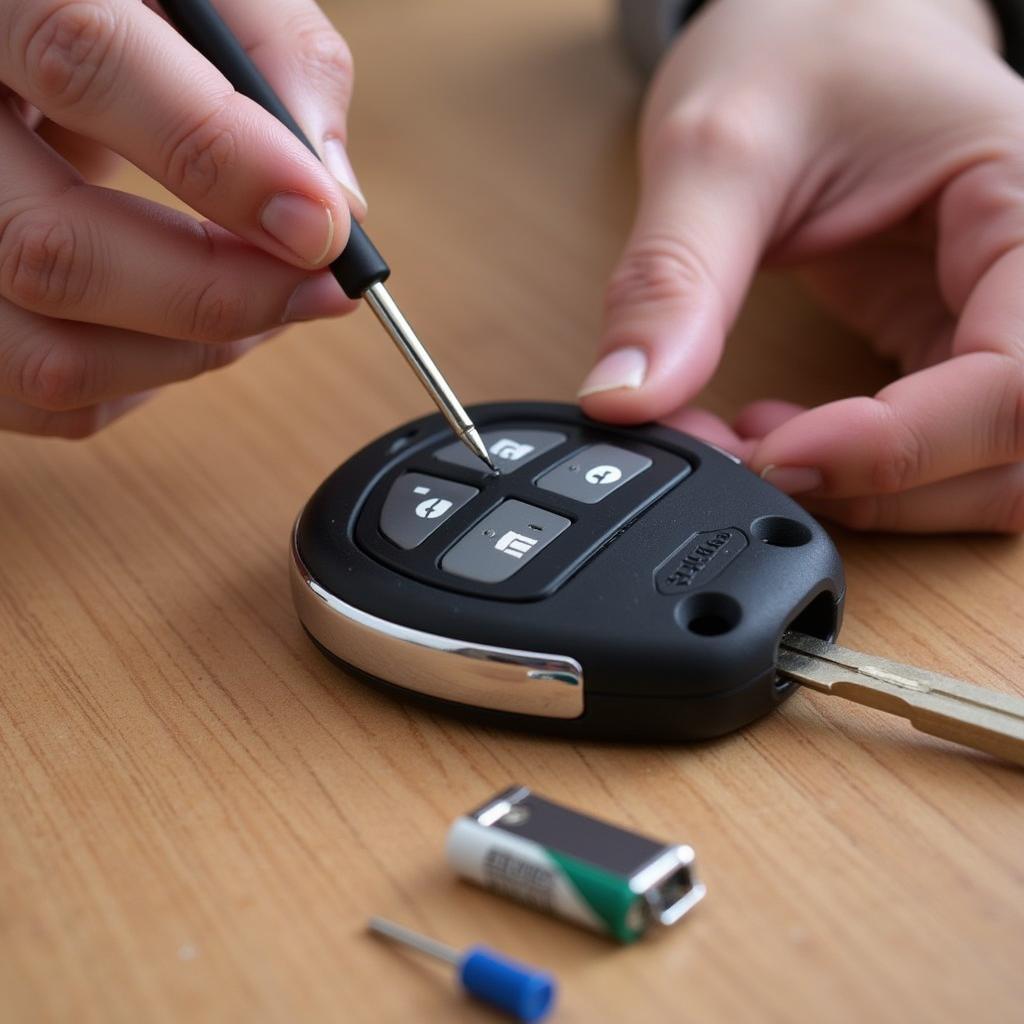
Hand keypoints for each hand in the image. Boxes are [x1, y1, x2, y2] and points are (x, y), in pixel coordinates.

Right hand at [0, 0, 361, 436]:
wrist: (29, 43)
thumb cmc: (135, 14)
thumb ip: (275, 55)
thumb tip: (336, 198)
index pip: (80, 59)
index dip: (218, 157)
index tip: (321, 225)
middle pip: (52, 249)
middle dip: (217, 293)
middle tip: (319, 288)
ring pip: (43, 352)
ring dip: (188, 355)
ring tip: (268, 309)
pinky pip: (37, 395)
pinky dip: (139, 384)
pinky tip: (187, 333)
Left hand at [581, 0, 1023, 531]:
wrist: (817, 23)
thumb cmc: (798, 42)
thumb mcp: (721, 145)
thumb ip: (675, 278)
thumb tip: (627, 399)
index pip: (1015, 380)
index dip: (900, 449)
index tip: (778, 453)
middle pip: (1013, 454)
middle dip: (882, 486)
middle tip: (755, 460)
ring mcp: (994, 316)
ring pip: (986, 472)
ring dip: (872, 493)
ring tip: (757, 440)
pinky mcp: (947, 343)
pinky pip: (932, 451)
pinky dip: (856, 471)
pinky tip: (780, 431)